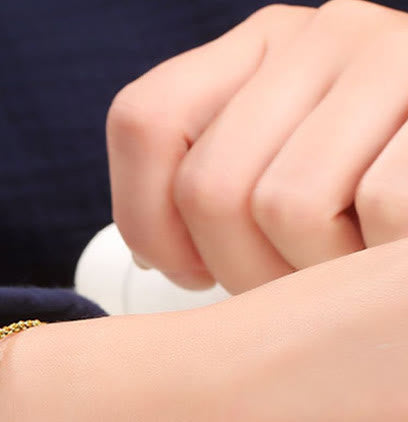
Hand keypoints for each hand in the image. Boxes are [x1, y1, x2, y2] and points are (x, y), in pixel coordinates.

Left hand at [107, 0, 407, 293]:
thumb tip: (153, 255)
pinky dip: (379, 259)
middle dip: (240, 268)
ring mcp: (397, 56)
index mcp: (255, 55)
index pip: (143, 121)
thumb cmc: (363, 216)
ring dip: (314, 272)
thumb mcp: (276, 187)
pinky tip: (389, 253)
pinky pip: (384, 207)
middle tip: (289, 281)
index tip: (188, 270)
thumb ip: (212, 199)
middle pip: (210, 185)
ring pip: (288, 205)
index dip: (146, 218)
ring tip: (347, 264)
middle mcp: (321, 36)